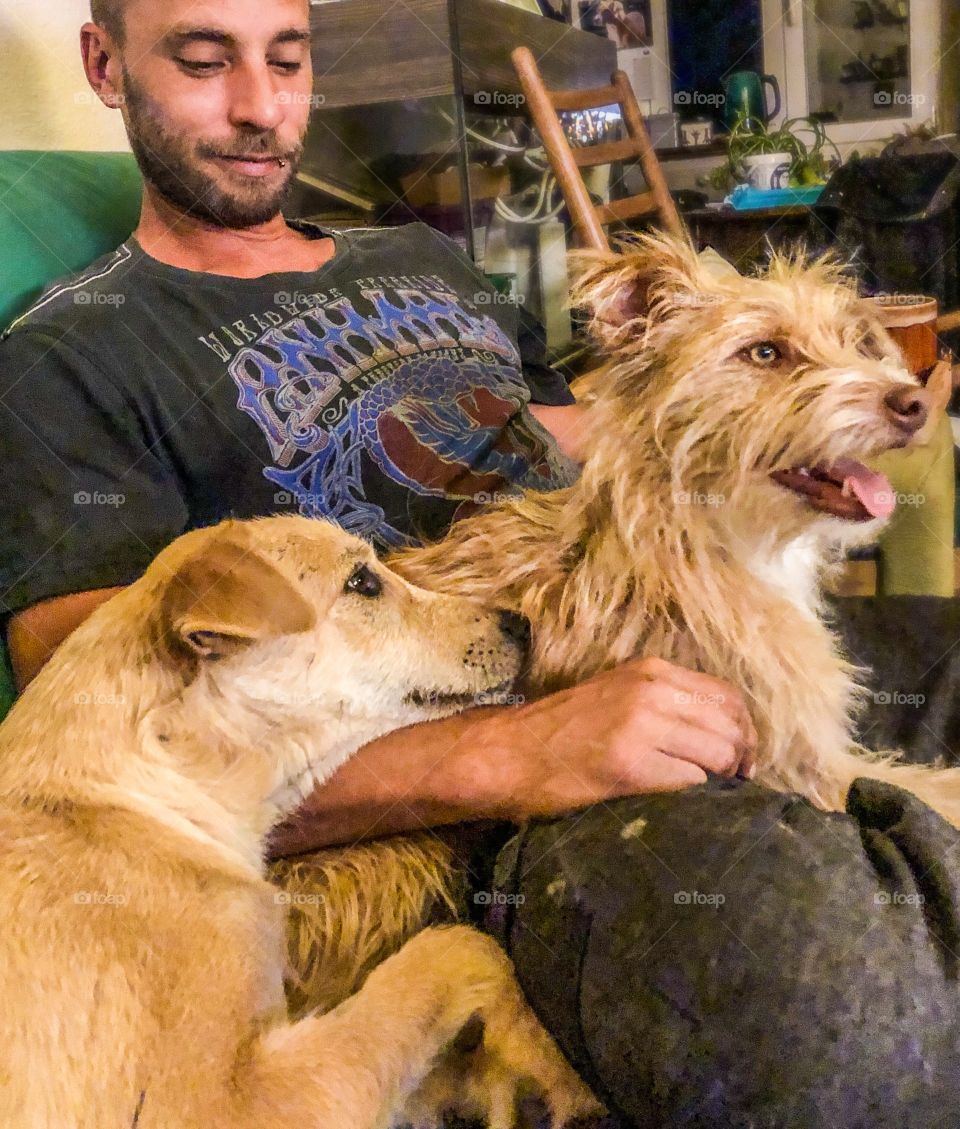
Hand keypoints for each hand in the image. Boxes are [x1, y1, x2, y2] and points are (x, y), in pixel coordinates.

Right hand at [266, 656, 756, 852]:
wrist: (508, 752)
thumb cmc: (564, 732)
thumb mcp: (619, 695)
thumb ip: (667, 702)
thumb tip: (727, 732)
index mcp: (651, 671)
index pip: (728, 697)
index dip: (744, 732)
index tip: (743, 760)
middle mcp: (650, 690)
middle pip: (730, 727)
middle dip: (741, 760)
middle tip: (734, 785)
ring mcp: (640, 725)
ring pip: (718, 755)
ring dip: (720, 780)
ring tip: (709, 797)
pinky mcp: (629, 764)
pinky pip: (691, 782)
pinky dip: (694, 795)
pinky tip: (677, 802)